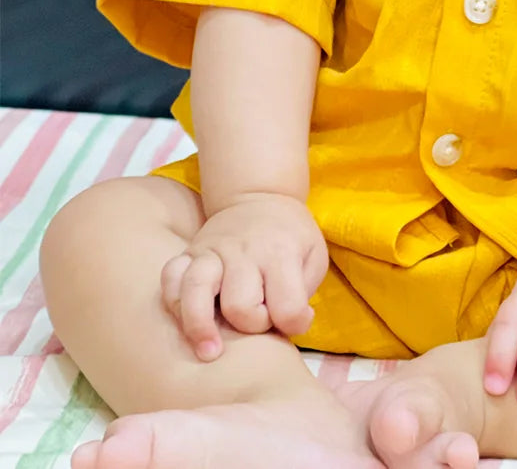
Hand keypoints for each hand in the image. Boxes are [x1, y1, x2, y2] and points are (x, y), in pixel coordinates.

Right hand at [160, 191, 327, 360]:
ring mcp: (212, 250)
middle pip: (239, 306)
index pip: (287, 306)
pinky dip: (173, 300)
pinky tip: (184, 319)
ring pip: (196, 290)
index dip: (292, 324)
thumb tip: (290, 324)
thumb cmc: (290, 235)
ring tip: (209, 352)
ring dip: (199, 327)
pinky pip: (170, 276)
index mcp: (280, 253)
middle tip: (258, 320)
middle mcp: (244, 251)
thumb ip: (304, 290)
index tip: (293, 321)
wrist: (260, 197)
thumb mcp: (313, 255)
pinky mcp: (190, 251)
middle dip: (251, 326)